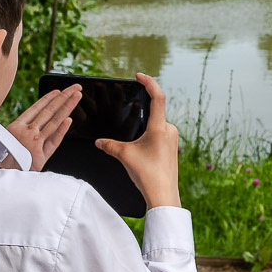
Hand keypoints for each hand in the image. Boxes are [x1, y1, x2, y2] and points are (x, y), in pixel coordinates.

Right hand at [2, 84, 81, 170]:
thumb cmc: (6, 162)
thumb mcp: (12, 142)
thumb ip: (30, 131)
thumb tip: (49, 122)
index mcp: (17, 126)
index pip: (37, 108)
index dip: (48, 98)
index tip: (58, 91)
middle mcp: (26, 131)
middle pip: (49, 110)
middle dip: (63, 97)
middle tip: (75, 87)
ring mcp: (33, 141)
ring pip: (54, 120)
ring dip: (67, 106)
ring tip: (77, 96)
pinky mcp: (39, 153)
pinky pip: (54, 139)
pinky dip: (62, 129)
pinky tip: (70, 119)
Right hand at [95, 74, 180, 207]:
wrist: (163, 195)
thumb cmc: (147, 175)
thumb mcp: (124, 156)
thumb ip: (109, 145)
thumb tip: (99, 142)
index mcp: (159, 127)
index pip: (157, 97)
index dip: (149, 82)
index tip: (139, 76)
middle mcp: (169, 130)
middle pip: (155, 111)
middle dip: (141, 110)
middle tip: (130, 105)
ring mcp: (172, 139)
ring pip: (156, 124)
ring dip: (144, 125)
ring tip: (133, 138)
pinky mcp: (172, 147)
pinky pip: (160, 134)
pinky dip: (148, 134)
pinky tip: (141, 148)